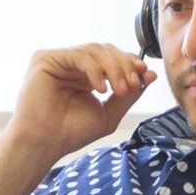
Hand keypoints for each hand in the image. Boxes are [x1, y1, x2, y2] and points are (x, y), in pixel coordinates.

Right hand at [7, 43, 156, 158]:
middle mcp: (71, 65)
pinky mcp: (45, 59)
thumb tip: (150, 74)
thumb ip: (128, 94)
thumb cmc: (70, 133)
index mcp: (85, 75)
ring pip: (94, 50)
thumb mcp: (108, 113)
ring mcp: (58, 60)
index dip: (130, 63)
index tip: (145, 75)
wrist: (44, 144)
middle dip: (124, 65)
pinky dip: (94, 69)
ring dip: (113, 68)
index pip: (112, 58)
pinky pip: (79, 54)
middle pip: (105, 50)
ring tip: (118, 90)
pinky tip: (100, 88)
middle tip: (132, 84)